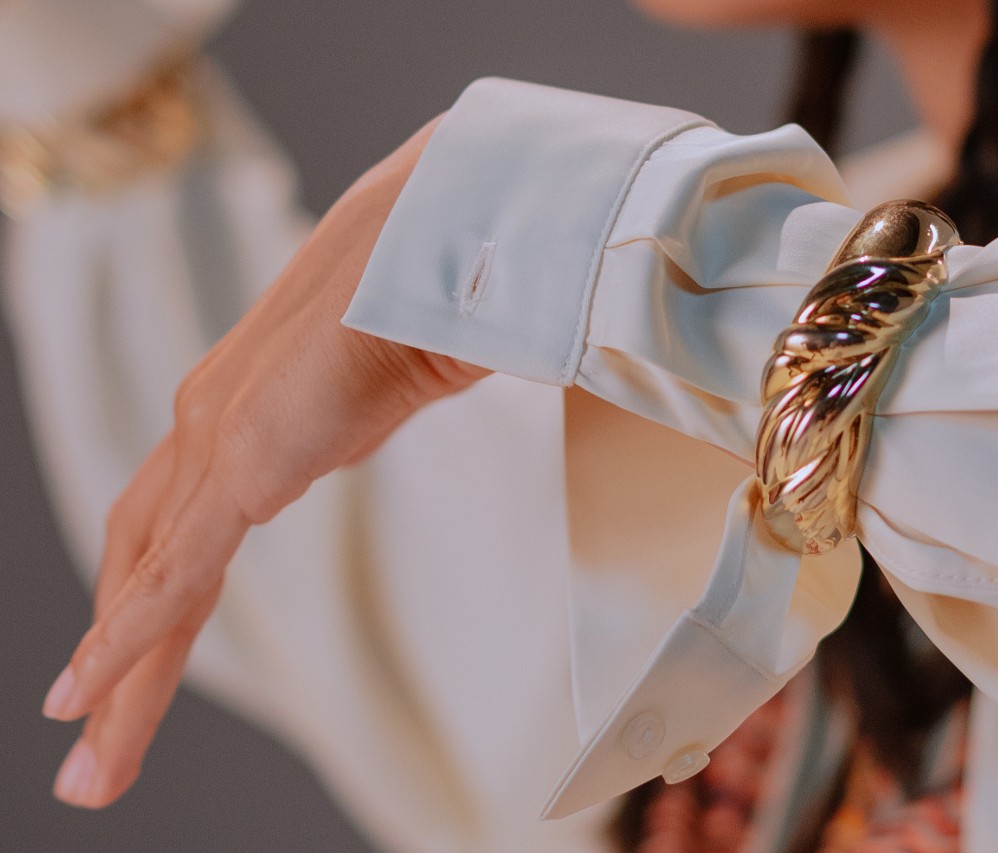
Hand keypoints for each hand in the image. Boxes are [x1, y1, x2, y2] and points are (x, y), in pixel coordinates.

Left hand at [41, 114, 488, 807]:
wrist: (435, 239)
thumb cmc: (425, 290)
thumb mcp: (385, 374)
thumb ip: (358, 405)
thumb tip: (377, 404)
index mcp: (247, 410)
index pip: (175, 526)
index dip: (146, 598)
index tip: (126, 665)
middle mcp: (210, 424)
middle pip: (144, 561)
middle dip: (119, 659)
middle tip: (86, 750)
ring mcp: (218, 436)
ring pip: (150, 581)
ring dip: (120, 677)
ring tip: (93, 765)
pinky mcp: (244, 455)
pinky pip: (179, 568)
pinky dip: (132, 636)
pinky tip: (94, 696)